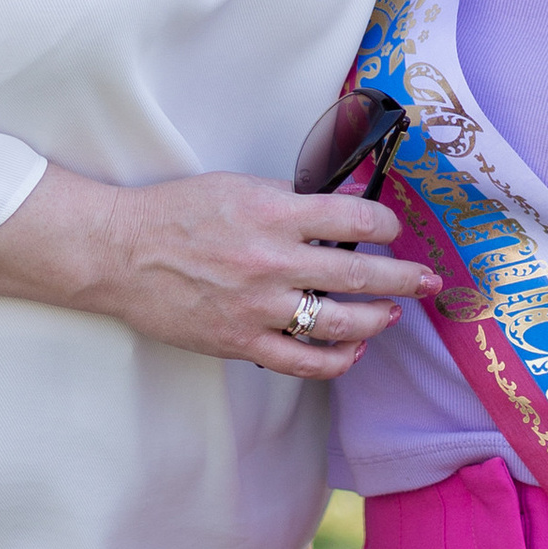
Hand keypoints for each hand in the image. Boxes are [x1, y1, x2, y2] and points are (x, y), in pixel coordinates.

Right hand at [0, 163, 431, 378]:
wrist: (119, 253)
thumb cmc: (177, 213)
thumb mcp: (238, 187)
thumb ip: (292, 200)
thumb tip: (344, 206)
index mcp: (273, 213)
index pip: (355, 220)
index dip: (385, 225)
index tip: (392, 228)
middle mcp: (273, 261)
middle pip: (361, 275)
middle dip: (404, 278)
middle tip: (427, 280)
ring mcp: (258, 307)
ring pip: (340, 324)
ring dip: (377, 320)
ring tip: (391, 315)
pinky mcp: (241, 341)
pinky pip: (303, 361)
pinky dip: (336, 360)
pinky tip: (352, 351)